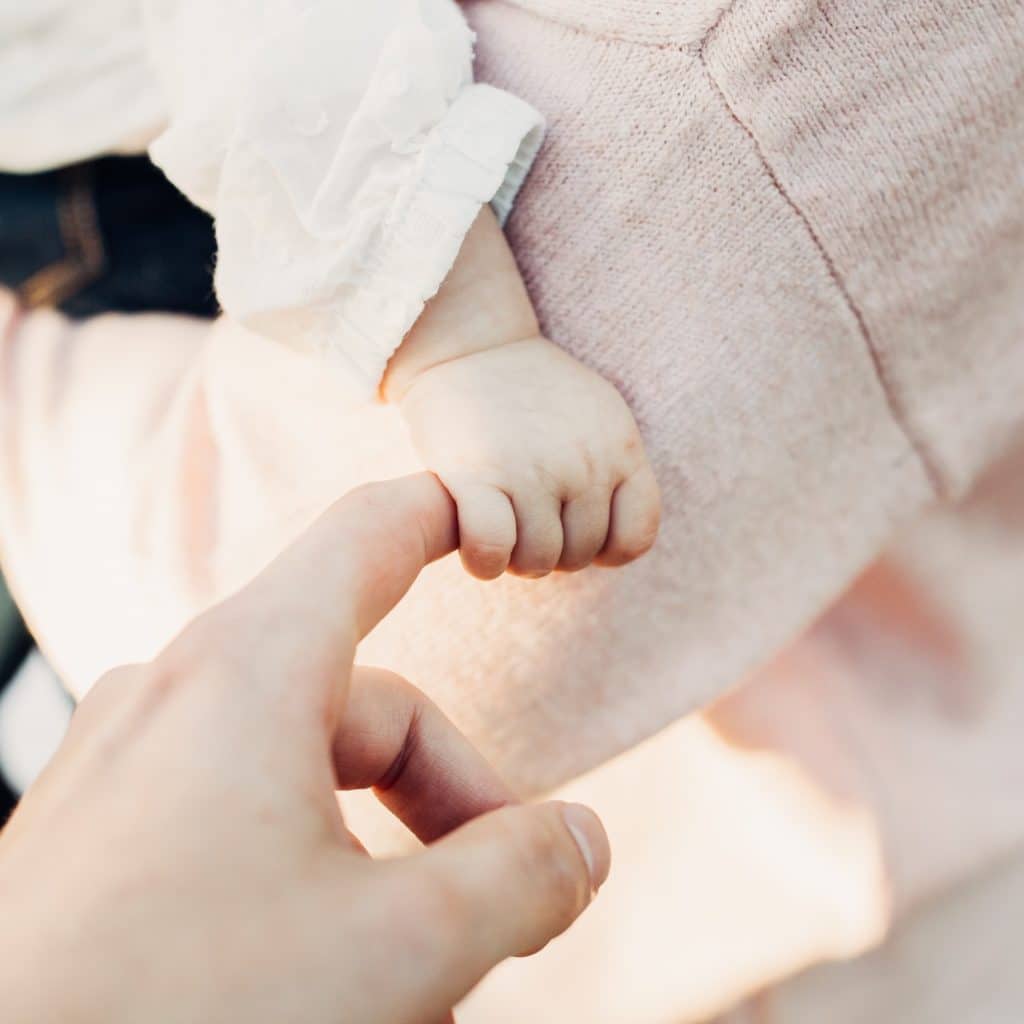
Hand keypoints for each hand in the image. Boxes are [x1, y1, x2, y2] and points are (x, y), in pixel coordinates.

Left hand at [0, 475, 609, 1023]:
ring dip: (387, 863)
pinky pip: (240, 827)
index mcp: (251, 673)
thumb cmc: (175, 1016)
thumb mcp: (394, 949)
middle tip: (510, 907)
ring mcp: (133, 767)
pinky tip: (333, 980)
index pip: (372, 537)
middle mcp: (182, 699)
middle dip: (454, 803)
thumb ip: (516, 878)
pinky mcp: (104, 840)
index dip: (446, 514)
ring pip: (308, 781)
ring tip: (421, 977)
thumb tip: (585, 840)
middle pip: (370, 706)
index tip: (493, 520)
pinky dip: (312, 882)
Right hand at [384, 210, 659, 580]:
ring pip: (538, 560)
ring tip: (501, 532)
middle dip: (550, 553)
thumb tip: (616, 547)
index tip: (574, 532)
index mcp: (621, 446)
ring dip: (515, 560)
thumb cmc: (532, 391)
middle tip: (524, 527)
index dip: (605, 550)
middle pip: (580, 554)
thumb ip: (615, 470)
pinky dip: (484, 562)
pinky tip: (476, 549)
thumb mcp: (597, 416)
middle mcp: (585, 461)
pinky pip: (491, 550)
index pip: (635, 537)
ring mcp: (533, 469)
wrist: (470, 345)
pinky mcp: (478, 474)